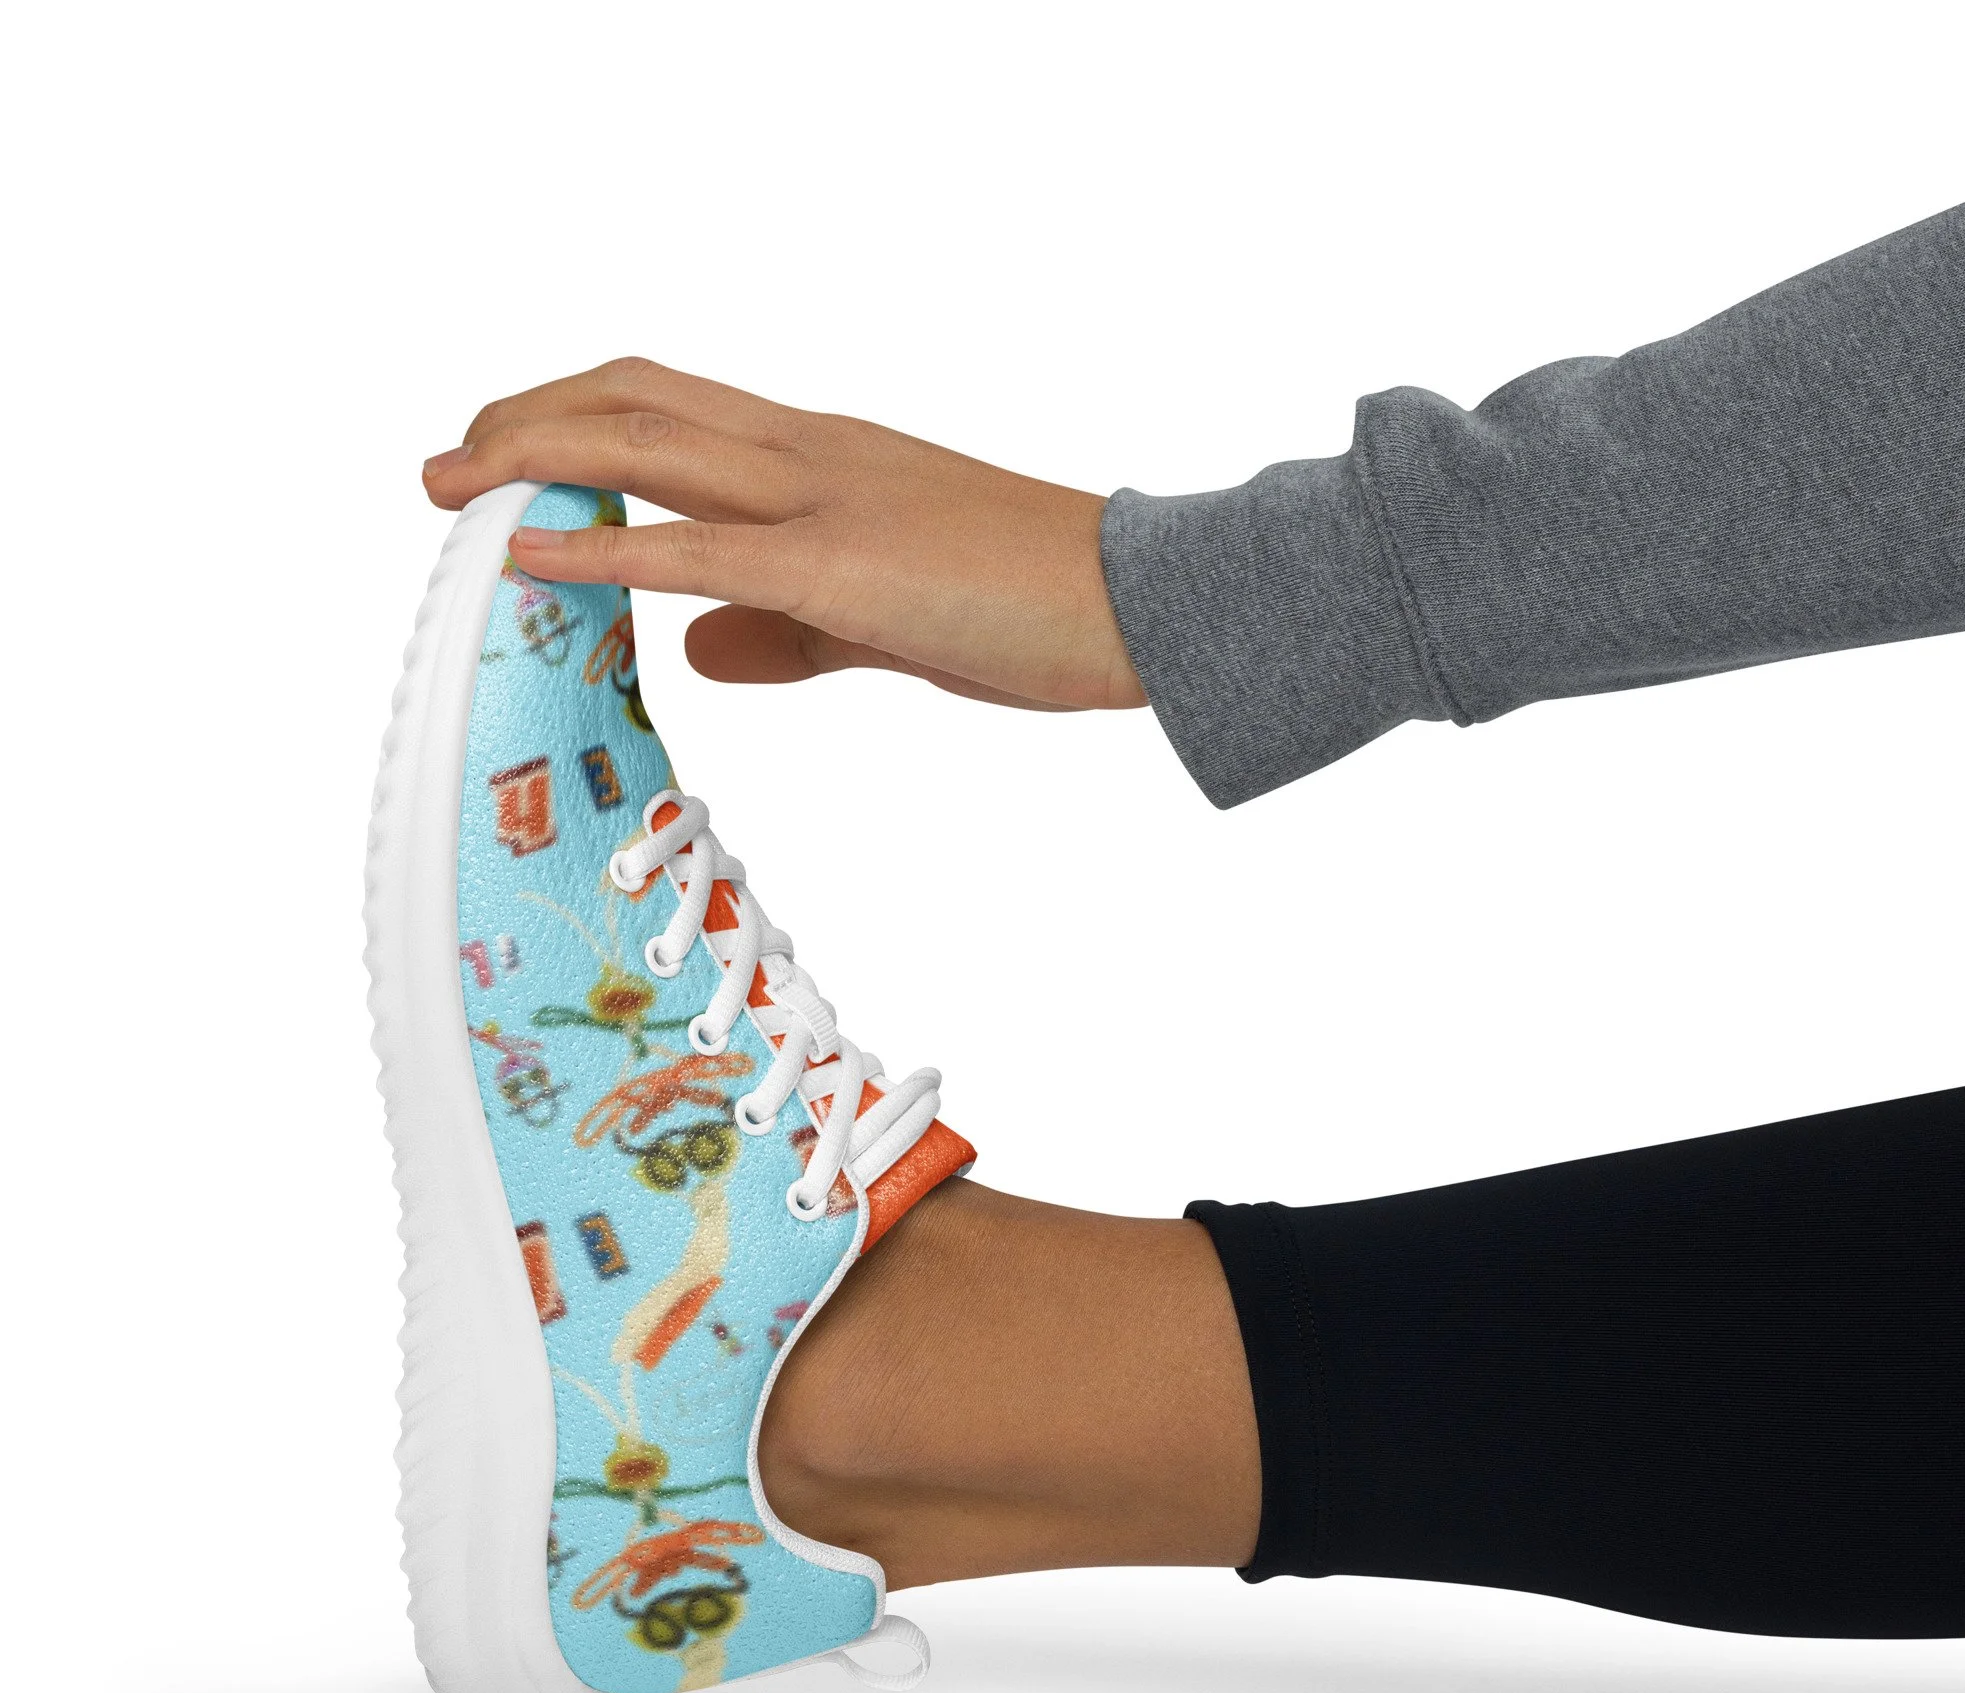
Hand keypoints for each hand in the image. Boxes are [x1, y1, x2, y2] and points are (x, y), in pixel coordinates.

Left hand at [422, 357, 1144, 712]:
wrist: (1138, 602)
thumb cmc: (1030, 605)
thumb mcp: (884, 616)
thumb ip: (785, 628)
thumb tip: (697, 648)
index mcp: (824, 454)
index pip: (673, 401)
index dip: (576, 415)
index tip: (509, 455)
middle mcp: (810, 450)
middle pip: (635, 394)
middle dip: (525, 419)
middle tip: (448, 465)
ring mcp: (824, 496)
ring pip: (647, 440)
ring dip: (534, 455)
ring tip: (455, 487)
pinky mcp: (844, 563)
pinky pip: (695, 545)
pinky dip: (599, 545)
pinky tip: (529, 554)